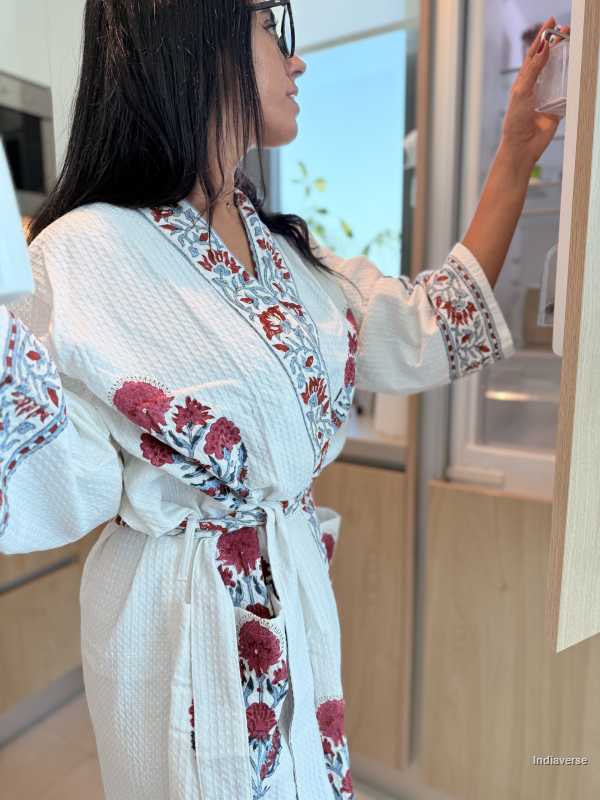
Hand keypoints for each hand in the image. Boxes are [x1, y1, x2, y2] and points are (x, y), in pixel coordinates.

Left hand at [500, 17, 570, 166]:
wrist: (522, 146)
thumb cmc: (515, 121)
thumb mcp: (521, 92)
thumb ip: (533, 70)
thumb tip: (544, 47)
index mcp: (524, 80)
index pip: (534, 53)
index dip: (542, 37)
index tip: (551, 22)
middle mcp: (536, 85)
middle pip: (549, 59)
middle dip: (557, 43)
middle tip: (567, 29)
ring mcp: (548, 95)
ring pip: (561, 71)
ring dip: (568, 58)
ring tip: (575, 43)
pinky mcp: (558, 106)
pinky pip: (569, 90)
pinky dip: (575, 79)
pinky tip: (581, 68)